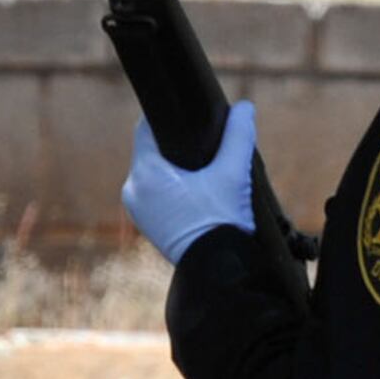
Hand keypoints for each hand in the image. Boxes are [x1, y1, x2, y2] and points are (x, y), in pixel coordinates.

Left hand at [122, 103, 258, 264]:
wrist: (219, 271)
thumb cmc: (223, 221)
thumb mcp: (234, 174)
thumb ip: (239, 136)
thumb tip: (245, 107)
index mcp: (146, 173)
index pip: (147, 130)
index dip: (168, 119)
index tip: (188, 117)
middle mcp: (134, 190)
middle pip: (152, 152)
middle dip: (175, 146)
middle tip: (202, 143)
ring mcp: (138, 210)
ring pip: (154, 174)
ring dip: (173, 168)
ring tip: (200, 168)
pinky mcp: (147, 225)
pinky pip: (155, 195)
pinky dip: (171, 188)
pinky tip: (194, 189)